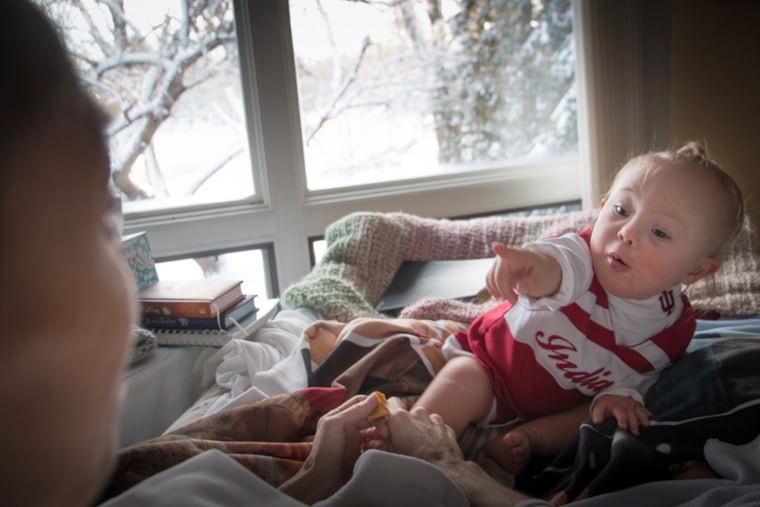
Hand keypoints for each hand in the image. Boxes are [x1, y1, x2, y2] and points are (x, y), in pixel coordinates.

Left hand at [279, 393, 381, 502]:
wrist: (322, 482)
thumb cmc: (324, 451)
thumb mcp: (335, 425)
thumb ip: (354, 410)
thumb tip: (375, 397)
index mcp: (340, 416)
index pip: (361, 402)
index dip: (374, 404)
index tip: (385, 410)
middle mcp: (348, 426)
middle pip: (370, 415)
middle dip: (380, 420)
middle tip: (386, 431)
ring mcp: (356, 440)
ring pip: (375, 429)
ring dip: (382, 432)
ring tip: (384, 440)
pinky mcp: (362, 453)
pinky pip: (376, 444)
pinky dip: (380, 444)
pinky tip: (380, 449)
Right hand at [380, 403, 533, 506]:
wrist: (454, 477)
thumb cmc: (421, 469)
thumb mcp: (395, 457)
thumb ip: (384, 445)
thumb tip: (374, 441)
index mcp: (401, 419)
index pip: (388, 403)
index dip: (384, 411)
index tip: (381, 421)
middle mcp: (420, 414)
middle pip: (407, 411)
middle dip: (404, 422)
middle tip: (398, 438)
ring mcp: (435, 421)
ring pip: (423, 418)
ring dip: (421, 427)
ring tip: (418, 444)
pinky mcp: (448, 429)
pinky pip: (436, 426)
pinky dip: (434, 432)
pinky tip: (433, 446)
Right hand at [486, 242, 560, 301]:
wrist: (541, 271)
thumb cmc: (542, 274)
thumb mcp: (543, 280)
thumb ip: (532, 284)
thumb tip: (519, 287)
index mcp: (521, 256)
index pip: (510, 253)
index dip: (502, 250)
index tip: (495, 246)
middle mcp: (507, 256)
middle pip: (498, 275)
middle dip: (505, 291)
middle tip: (515, 301)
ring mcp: (499, 262)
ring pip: (491, 279)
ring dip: (500, 292)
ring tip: (513, 298)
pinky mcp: (495, 269)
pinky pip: (489, 281)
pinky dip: (495, 290)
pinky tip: (503, 295)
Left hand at [591, 394, 651, 435]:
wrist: (612, 392)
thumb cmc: (606, 403)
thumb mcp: (599, 406)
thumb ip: (598, 414)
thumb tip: (597, 421)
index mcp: (616, 406)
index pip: (620, 413)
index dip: (622, 419)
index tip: (623, 427)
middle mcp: (626, 405)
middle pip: (631, 414)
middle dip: (634, 423)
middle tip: (635, 433)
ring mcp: (633, 405)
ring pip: (639, 411)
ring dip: (643, 418)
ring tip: (645, 425)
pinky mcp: (638, 406)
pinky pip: (643, 409)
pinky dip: (647, 413)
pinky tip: (650, 416)